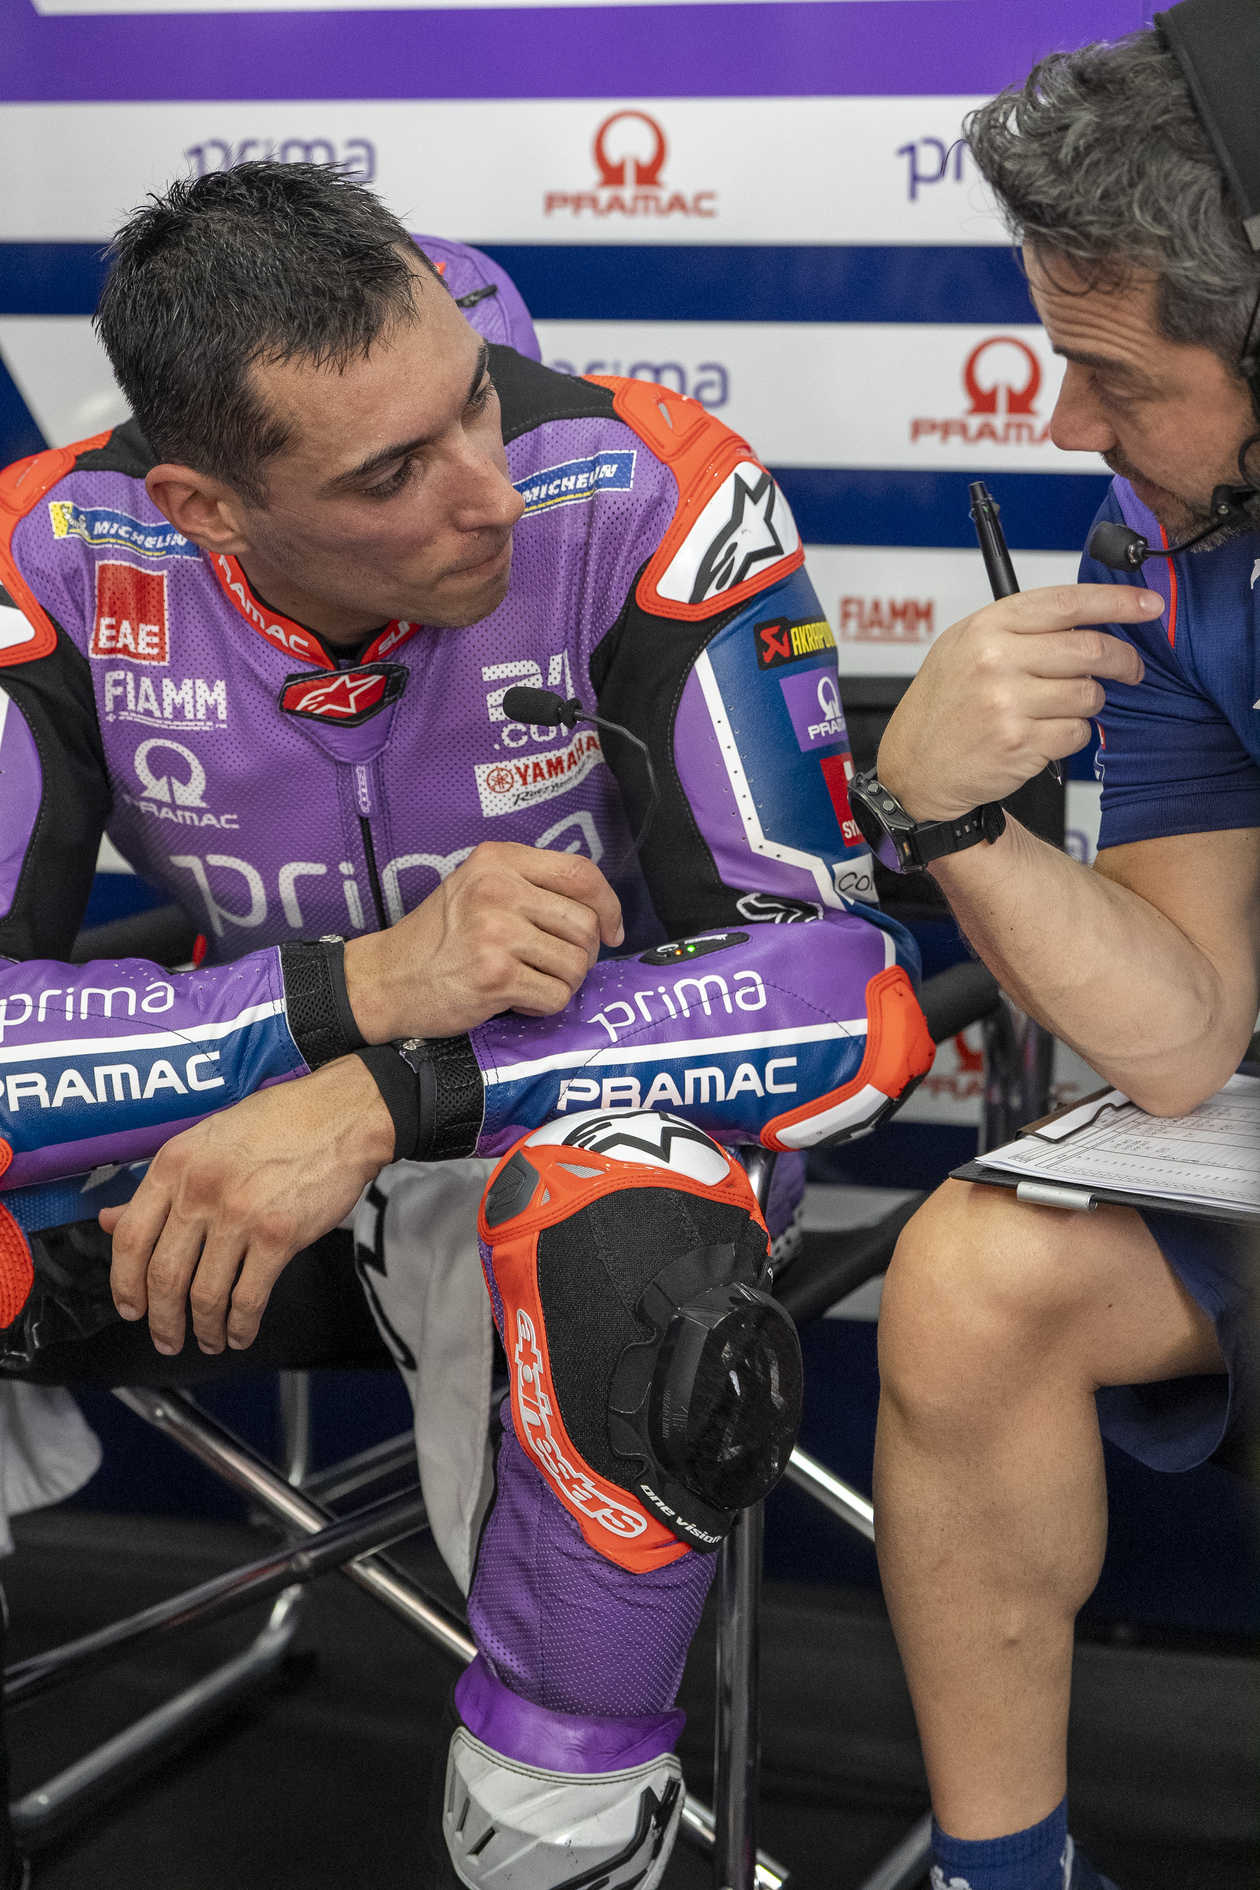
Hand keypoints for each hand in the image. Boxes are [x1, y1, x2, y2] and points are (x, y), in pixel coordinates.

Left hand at [102, 1058, 393, 1354]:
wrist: (341, 1116)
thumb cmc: (279, 1122)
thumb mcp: (206, 1140)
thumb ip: (161, 1185)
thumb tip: (112, 1220)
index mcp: (175, 1164)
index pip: (131, 1237)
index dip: (124, 1283)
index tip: (131, 1307)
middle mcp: (201, 1190)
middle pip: (164, 1275)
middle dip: (162, 1320)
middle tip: (166, 1338)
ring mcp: (240, 1214)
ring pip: (205, 1294)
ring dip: (203, 1329)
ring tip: (209, 1340)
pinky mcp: (279, 1236)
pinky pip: (249, 1297)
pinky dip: (241, 1326)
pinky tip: (241, 1333)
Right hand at [344, 840, 623, 1042]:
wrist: (387, 979)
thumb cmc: (438, 937)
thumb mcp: (477, 887)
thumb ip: (530, 885)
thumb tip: (598, 912)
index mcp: (498, 859)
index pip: (581, 872)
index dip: (608, 905)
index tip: (611, 931)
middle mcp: (498, 889)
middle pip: (585, 924)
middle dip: (584, 954)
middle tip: (556, 965)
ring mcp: (496, 932)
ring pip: (576, 964)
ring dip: (562, 982)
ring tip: (531, 981)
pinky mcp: (495, 976)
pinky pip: (555, 995)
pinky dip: (543, 1005)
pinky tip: (516, 998)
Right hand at [876, 583, 1159, 822]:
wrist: (915, 769)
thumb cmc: (942, 708)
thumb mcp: (963, 648)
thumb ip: (1019, 628)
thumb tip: (1088, 618)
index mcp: (985, 628)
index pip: (1067, 603)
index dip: (1118, 601)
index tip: (1149, 605)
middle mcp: (995, 661)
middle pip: (1090, 648)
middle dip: (1122, 659)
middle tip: (1130, 668)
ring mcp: (1007, 703)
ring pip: (1088, 693)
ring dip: (1089, 702)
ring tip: (1062, 708)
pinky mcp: (1020, 743)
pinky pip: (1077, 732)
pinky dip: (1071, 735)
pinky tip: (1044, 735)